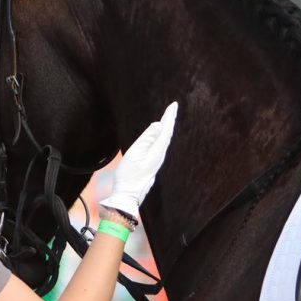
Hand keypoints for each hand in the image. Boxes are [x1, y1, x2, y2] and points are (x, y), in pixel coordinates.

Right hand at [100, 102, 177, 220]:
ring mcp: (156, 161)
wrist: (127, 196)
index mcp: (157, 151)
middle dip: (169, 120)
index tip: (174, 104)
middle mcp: (160, 156)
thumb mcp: (135, 153)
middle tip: (172, 108)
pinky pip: (160, 146)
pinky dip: (161, 138)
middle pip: (167, 134)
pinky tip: (159, 138)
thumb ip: (147, 138)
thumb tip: (159, 125)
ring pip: (164, 141)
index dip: (169, 116)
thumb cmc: (128, 175)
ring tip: (167, 119)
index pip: (166, 130)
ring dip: (166, 128)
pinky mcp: (152, 165)